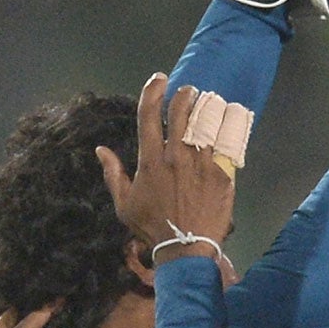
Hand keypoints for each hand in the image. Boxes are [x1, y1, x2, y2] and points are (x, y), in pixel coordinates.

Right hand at [96, 75, 236, 273]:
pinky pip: (225, 144)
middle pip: (182, 111)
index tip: (159, 79)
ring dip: (208, 107)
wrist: (186, 248)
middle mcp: (176, 157)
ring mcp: (201, 164)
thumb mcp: (124, 204)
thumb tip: (100, 150)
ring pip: (207, 122)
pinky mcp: (221, 174)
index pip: (149, 115)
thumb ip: (113, 174)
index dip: (152, 91)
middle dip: (185, 95)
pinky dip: (226, 129)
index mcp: (150, 161)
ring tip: (209, 102)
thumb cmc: (153, 228)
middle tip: (189, 91)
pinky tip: (228, 122)